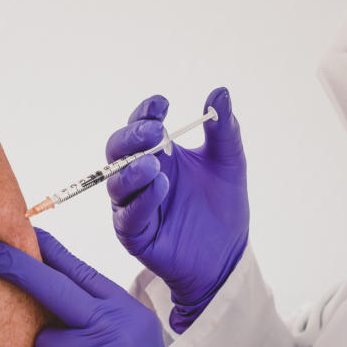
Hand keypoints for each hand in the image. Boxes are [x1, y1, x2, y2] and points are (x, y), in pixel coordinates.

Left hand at [0, 228, 193, 346]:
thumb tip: (51, 295)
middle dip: (15, 266)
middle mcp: (116, 325)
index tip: (26, 232)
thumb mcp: (133, 344)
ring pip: (43, 344)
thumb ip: (100, 319)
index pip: (81, 272)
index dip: (50, 252)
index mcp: (127, 311)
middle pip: (53, 287)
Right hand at [105, 87, 248, 331]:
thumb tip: (220, 92)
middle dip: (131, 138)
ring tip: (155, 165)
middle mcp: (139, 176)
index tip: (162, 104)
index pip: (140, 125)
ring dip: (132, 170)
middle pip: (117, 150)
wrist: (228, 254)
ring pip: (116, 183)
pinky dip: (142, 200)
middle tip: (154, 132)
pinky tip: (161, 187)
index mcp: (158, 153)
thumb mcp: (229, 162)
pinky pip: (128, 215)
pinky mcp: (134, 234)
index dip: (145, 112)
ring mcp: (133, 204)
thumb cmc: (223, 206)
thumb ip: (223, 129)